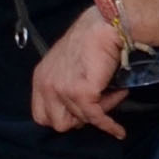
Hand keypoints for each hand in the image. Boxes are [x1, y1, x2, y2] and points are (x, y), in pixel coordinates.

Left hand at [28, 2, 129, 134]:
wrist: (104, 27)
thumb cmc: (90, 42)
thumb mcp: (65, 66)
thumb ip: (63, 86)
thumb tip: (78, 110)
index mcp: (40, 78)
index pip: (41, 116)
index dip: (61, 117)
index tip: (79, 111)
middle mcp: (46, 85)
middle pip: (58, 123)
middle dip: (79, 118)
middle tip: (97, 104)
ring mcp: (61, 90)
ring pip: (81, 120)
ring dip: (101, 111)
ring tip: (113, 93)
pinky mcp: (80, 93)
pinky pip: (96, 118)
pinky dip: (109, 126)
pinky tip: (118, 131)